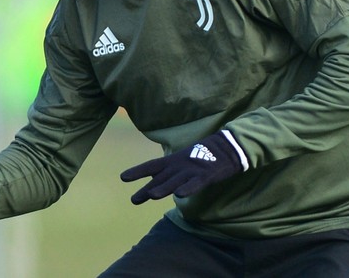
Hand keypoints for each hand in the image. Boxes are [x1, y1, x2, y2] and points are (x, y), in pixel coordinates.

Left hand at [120, 131, 243, 204]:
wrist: (226, 148)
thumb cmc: (201, 157)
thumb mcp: (181, 165)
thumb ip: (168, 177)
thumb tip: (151, 189)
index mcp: (172, 162)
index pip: (152, 166)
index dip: (138, 171)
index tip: (123, 177)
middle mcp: (179, 166)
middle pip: (161, 179)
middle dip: (147, 189)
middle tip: (134, 200)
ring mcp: (192, 170)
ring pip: (176, 181)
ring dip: (164, 188)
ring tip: (152, 196)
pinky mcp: (206, 175)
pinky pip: (196, 183)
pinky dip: (188, 188)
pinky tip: (180, 195)